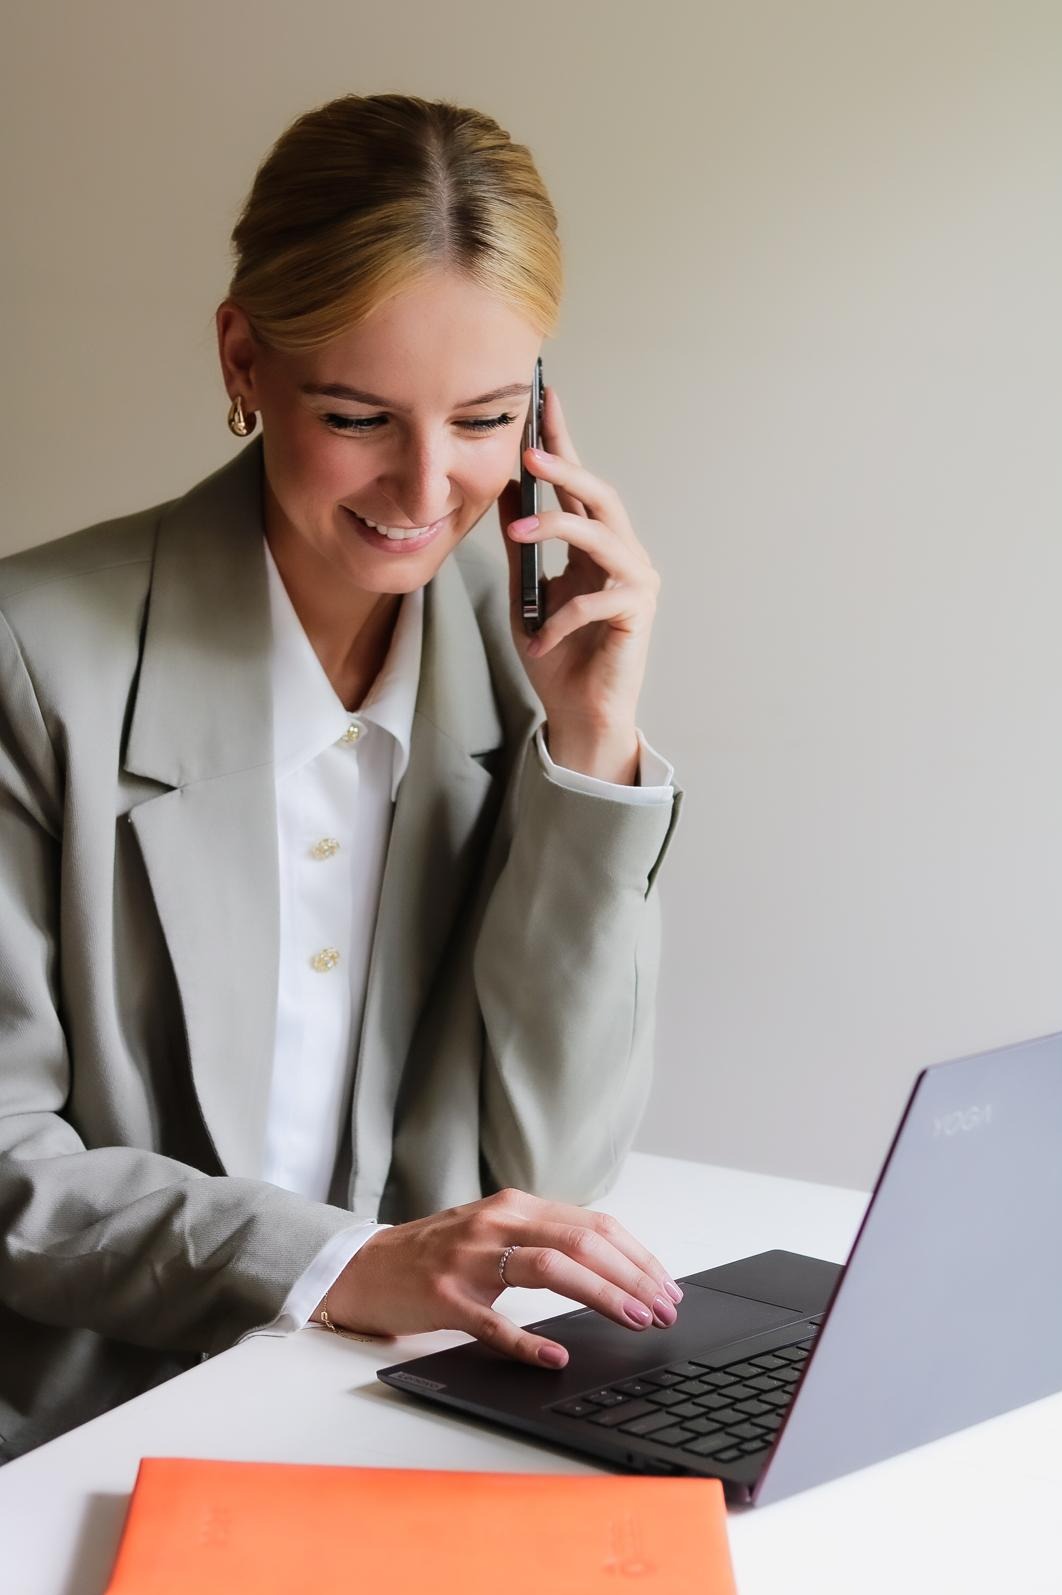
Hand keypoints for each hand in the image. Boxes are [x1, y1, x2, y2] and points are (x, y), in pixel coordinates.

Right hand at [318, 1187, 682, 1368]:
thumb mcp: (494, 1230)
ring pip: (551, 1268)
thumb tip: (614, 1267)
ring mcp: (469, 1259)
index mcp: (515, 1205)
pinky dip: (529, 1343)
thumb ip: (543, 1238)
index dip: (637, 1256)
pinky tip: (556, 1357)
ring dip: (603, 1296)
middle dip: (633, 1277)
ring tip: (635, 1319)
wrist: (364, 1266)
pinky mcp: (445, 1298)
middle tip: (664, 1309)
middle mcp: (496, 1222)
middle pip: (582, 1241)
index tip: (666, 1286)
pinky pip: (494, 1323)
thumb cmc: (436, 1253)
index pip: (593, 1224)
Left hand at [496, 387, 660, 773]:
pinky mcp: (637, 613)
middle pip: (602, 496)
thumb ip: (521, 544)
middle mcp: (622, 555)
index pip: (579, 483)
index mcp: (595, 545)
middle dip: (567, 468)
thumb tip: (506, 491)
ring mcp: (635, 582)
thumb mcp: (525, 591)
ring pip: (604, 535)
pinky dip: (560, 618)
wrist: (579, 712)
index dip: (563, 439)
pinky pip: (595, 600)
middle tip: (529, 451)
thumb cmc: (557, 656)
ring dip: (558, 528)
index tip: (544, 397)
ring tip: (518, 534)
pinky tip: (540, 638)